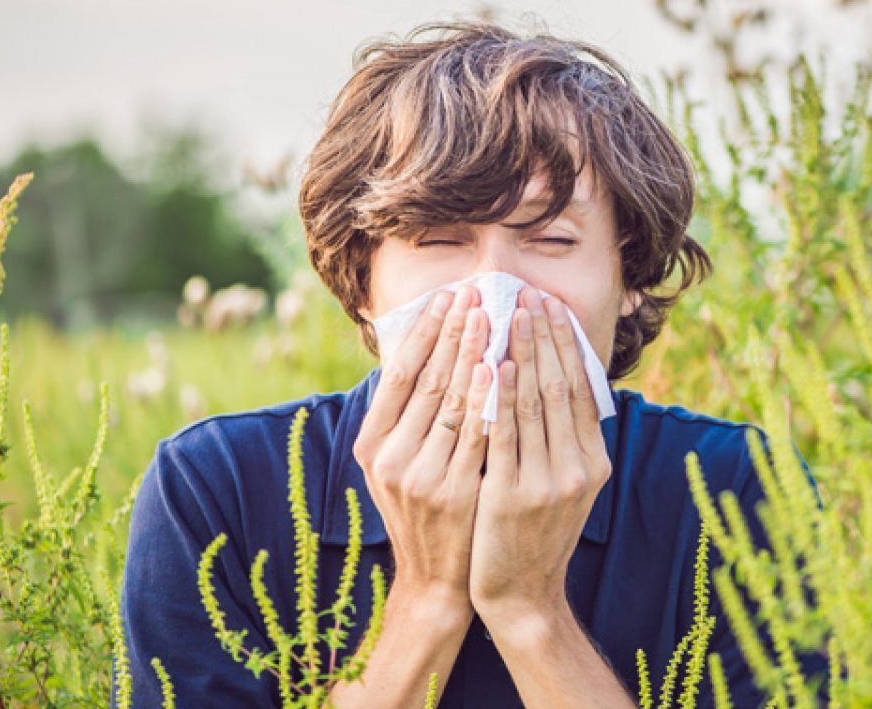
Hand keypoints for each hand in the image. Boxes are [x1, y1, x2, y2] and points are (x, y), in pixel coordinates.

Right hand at [352, 284, 492, 610]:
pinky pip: (476, 436)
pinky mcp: (454, 493)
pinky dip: (488, 399)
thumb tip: (424, 348)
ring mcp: (421, 477)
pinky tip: (500, 367)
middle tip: (475, 292)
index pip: (399, 374)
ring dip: (473, 353)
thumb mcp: (398, 464)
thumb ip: (406, 415)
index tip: (447, 296)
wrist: (436, 579)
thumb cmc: (423, 509)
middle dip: (453, 332)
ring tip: (492, 315)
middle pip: (427, 380)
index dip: (424, 332)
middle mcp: (390, 458)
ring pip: (452, 402)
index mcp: (371, 445)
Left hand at [469, 287, 612, 622]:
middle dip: (543, 336)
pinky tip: (494, 364)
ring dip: (521, 353)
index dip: (566, 344)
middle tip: (529, 294)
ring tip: (508, 314)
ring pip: (534, 403)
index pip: (581, 388)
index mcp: (593, 462)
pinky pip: (505, 434)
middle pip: (560, 387)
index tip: (551, 306)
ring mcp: (547, 483)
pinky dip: (501, 396)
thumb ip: (564, 439)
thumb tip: (557, 381)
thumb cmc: (535, 532)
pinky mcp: (511, 496)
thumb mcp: (565, 486)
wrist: (521, 594)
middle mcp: (578, 469)